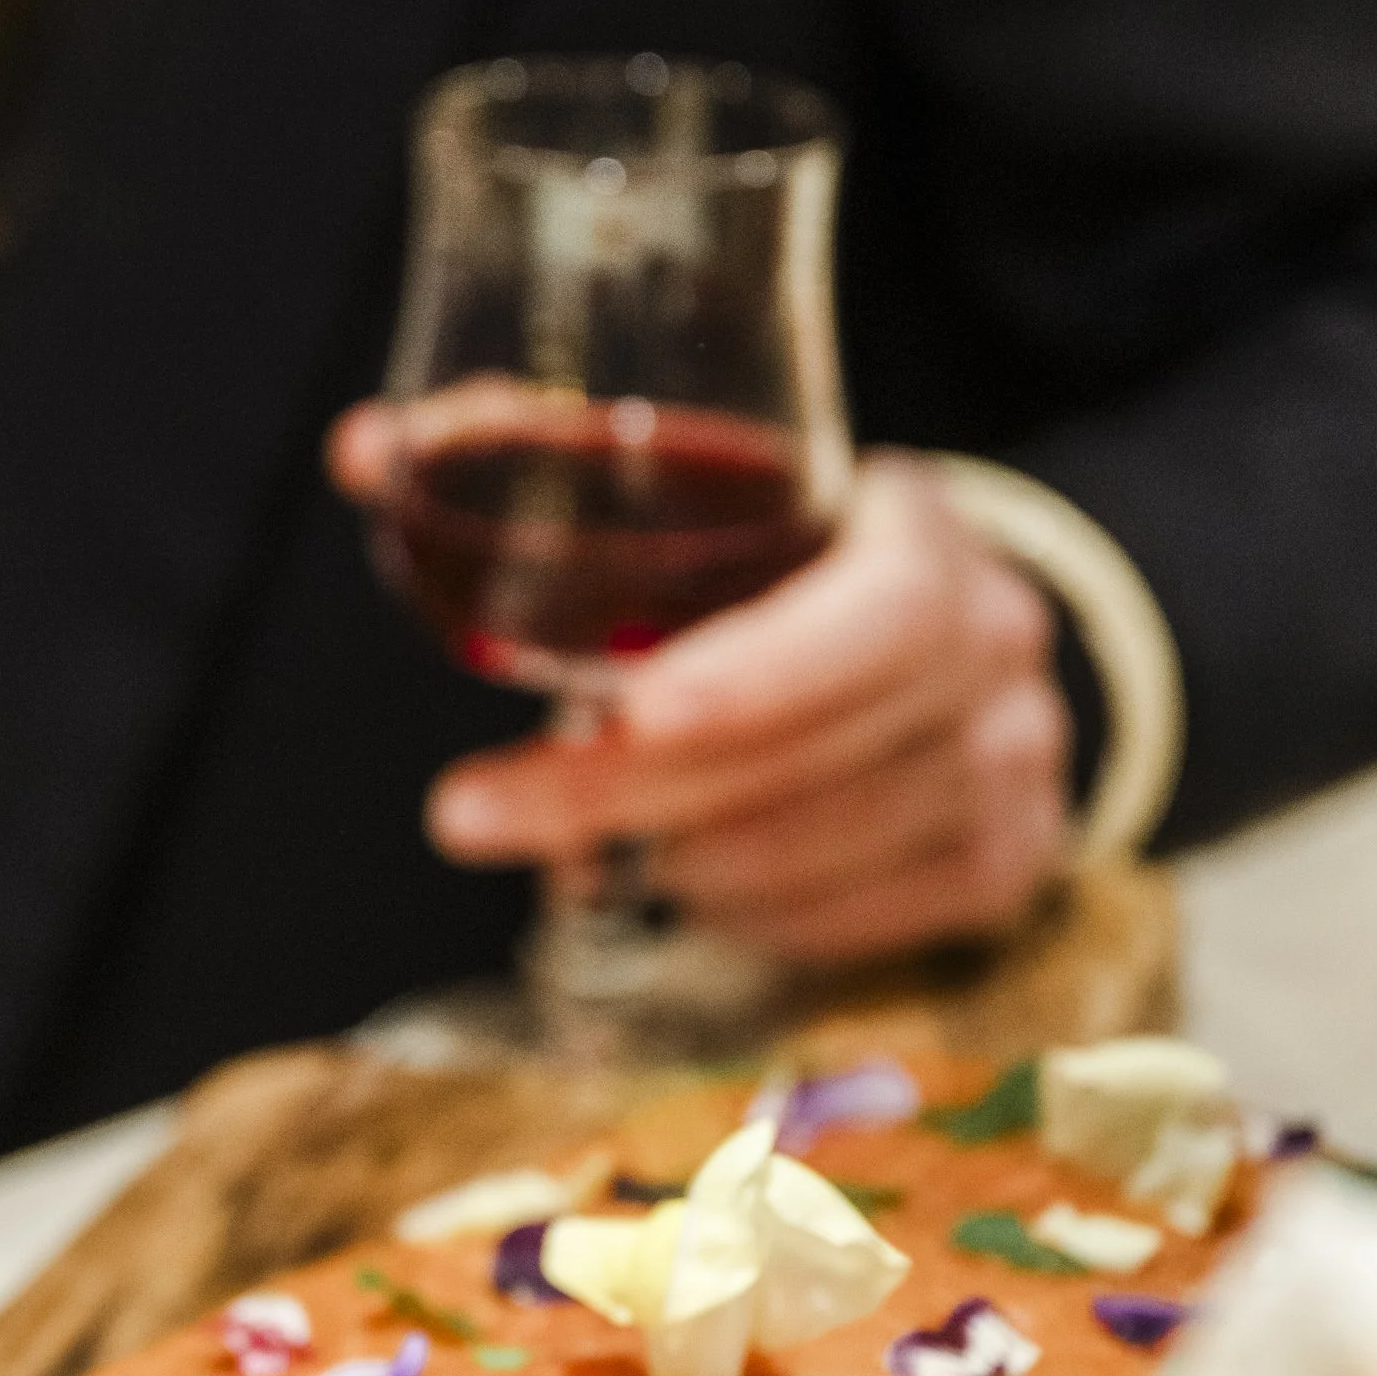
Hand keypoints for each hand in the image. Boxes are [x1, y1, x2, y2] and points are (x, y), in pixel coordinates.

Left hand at [327, 429, 1072, 962]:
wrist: (948, 633)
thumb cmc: (786, 564)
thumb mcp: (705, 497)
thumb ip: (538, 461)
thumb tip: (361, 450)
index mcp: (927, 538)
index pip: (873, 616)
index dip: (752, 678)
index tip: (617, 714)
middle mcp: (996, 655)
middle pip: (811, 754)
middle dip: (624, 796)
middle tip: (471, 813)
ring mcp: (1015, 770)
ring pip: (814, 854)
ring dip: (673, 860)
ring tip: (575, 841)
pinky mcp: (1006, 866)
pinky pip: (848, 925)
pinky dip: (745, 915)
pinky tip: (686, 878)